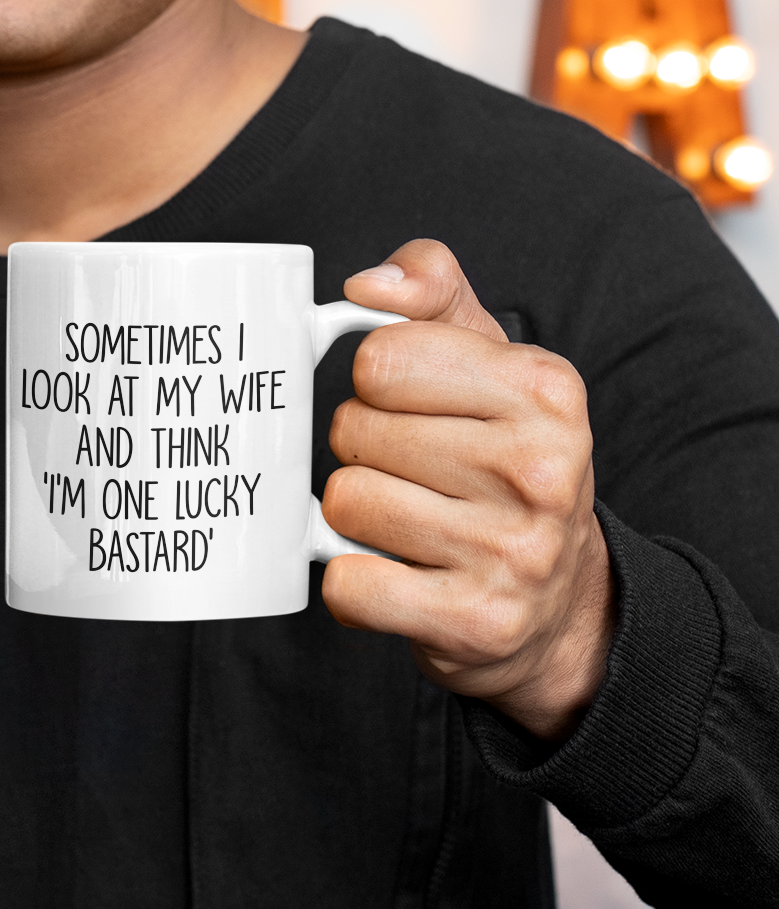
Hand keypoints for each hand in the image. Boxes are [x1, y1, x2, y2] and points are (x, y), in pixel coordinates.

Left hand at [322, 240, 616, 743]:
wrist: (560, 599)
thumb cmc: (505, 460)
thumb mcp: (487, 357)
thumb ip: (430, 290)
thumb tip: (366, 286)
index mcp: (545, 389)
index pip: (381, 359)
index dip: (376, 382)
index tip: (410, 405)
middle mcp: (542, 469)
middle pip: (355, 429)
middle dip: (363, 448)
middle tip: (411, 470)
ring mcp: (515, 552)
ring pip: (347, 501)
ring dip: (355, 514)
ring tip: (405, 519)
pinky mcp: (478, 622)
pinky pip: (350, 583)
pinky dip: (352, 581)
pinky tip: (395, 575)